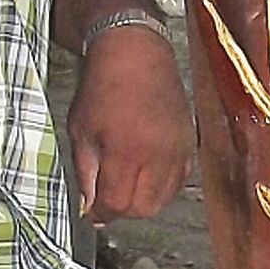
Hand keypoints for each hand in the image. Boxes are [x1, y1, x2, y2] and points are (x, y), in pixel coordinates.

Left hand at [68, 25, 194, 223]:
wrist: (135, 54)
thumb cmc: (103, 86)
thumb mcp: (81, 132)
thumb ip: (86, 174)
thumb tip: (90, 206)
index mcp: (126, 154)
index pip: (117, 205)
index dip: (101, 214)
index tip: (92, 213)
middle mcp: (157, 157)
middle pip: (143, 208)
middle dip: (122, 210)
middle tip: (106, 199)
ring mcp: (177, 151)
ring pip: (164, 198)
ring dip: (143, 201)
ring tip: (125, 186)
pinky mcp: (189, 143)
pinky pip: (180, 180)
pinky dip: (163, 186)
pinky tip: (147, 175)